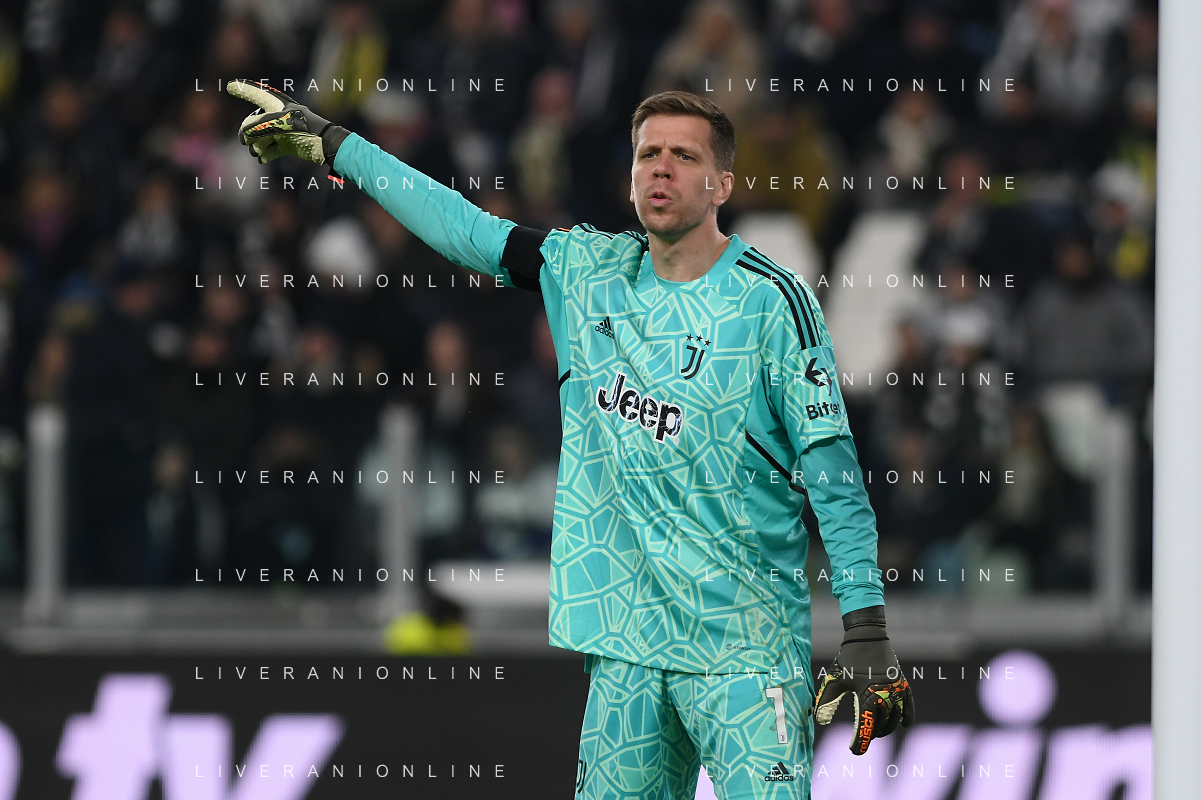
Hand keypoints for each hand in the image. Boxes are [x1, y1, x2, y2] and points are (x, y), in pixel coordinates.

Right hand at [226, 80, 348, 165]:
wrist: (327, 146)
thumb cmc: (307, 129)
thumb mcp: (282, 124)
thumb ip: (261, 126)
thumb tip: (245, 133)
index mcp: (279, 105)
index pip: (257, 94)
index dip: (243, 89)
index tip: (229, 86)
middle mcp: (279, 116)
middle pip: (255, 121)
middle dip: (248, 132)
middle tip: (244, 141)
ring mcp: (284, 131)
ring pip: (262, 137)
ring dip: (256, 145)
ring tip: (257, 153)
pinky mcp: (289, 145)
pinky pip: (272, 149)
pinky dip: (266, 154)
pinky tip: (262, 159)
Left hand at [813, 605, 914, 754]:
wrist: (867, 637)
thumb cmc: (848, 658)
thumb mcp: (835, 679)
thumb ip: (827, 700)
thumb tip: (819, 720)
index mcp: (866, 695)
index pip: (866, 726)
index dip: (861, 742)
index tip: (855, 751)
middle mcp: (884, 695)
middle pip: (882, 724)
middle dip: (873, 733)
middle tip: (864, 736)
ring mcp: (896, 690)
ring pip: (895, 718)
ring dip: (887, 727)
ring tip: (878, 730)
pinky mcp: (902, 684)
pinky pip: (909, 705)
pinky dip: (907, 716)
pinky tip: (903, 724)